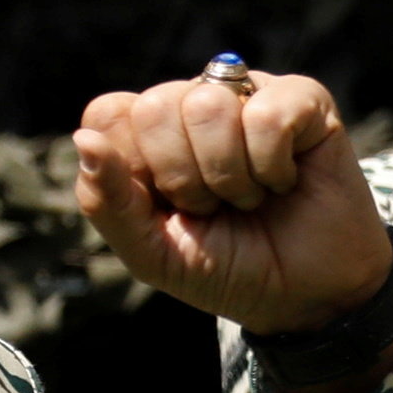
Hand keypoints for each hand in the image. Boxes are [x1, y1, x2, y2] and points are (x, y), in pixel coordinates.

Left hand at [73, 62, 392, 336]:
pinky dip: (272, 165)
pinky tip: (285, 181)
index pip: (109, 112)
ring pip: (206, 104)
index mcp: (149, 136)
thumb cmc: (230, 269)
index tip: (168, 207)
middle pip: (154, 106)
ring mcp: (248, 97)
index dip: (134, 166)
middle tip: (215, 207)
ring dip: (230, 175)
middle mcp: (195, 105)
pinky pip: (266, 113)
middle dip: (184, 178)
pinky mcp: (302, 99)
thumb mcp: (154, 253)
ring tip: (252, 197)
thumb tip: (84, 139)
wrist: (308, 296)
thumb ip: (106, 203)